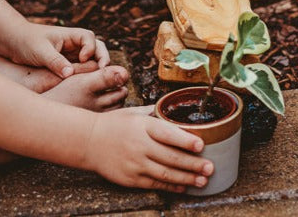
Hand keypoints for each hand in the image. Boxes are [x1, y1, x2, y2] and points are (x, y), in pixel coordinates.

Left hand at [13, 22, 110, 77]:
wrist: (14, 43)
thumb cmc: (27, 42)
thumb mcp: (40, 51)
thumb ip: (55, 61)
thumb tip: (70, 74)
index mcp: (71, 35)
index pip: (89, 38)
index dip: (90, 48)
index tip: (82, 59)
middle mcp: (75, 44)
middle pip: (97, 48)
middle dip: (102, 58)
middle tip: (103, 72)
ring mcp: (73, 55)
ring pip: (92, 60)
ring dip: (96, 69)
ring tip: (97, 80)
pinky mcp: (68, 65)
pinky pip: (82, 70)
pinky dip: (87, 76)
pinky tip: (85, 86)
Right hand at [86, 106, 213, 191]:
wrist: (88, 141)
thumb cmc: (114, 124)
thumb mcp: (134, 113)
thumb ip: (154, 114)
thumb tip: (173, 110)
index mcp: (143, 125)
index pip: (168, 133)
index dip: (186, 140)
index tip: (202, 144)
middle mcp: (140, 145)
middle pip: (171, 157)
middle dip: (193, 164)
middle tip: (210, 167)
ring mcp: (135, 164)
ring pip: (165, 173)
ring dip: (187, 178)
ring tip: (203, 180)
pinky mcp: (130, 178)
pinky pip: (154, 184)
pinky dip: (171, 186)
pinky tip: (184, 186)